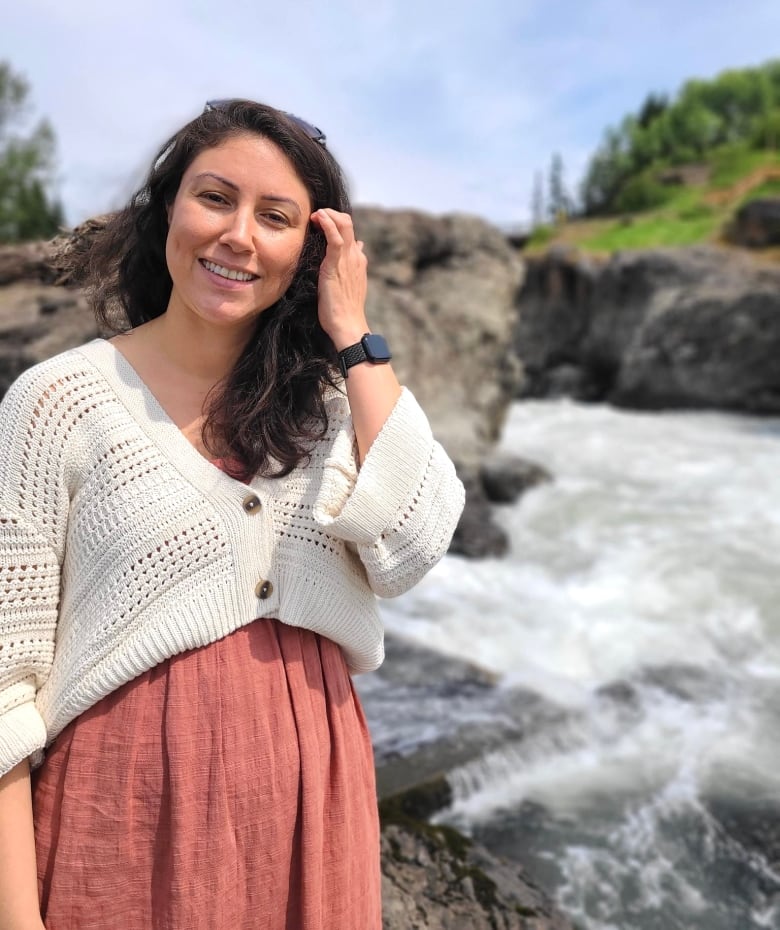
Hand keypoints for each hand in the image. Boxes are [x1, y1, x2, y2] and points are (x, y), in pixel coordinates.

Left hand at [310, 208, 368, 349]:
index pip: (349, 233)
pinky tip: (318, 219)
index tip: (320, 224)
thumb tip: (357, 249)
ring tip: (315, 215)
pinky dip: (327, 223)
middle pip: (348, 222)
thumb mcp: (348, 285)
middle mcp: (355, 256)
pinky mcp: (337, 264)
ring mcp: (348, 259)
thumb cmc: (344, 310)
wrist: (348, 324)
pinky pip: (336, 237)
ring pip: (344, 224)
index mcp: (358, 260)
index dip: (335, 224)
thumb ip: (350, 267)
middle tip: (316, 217)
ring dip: (328, 214)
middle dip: (331, 214)